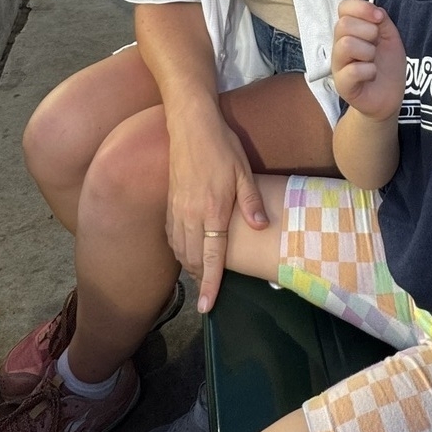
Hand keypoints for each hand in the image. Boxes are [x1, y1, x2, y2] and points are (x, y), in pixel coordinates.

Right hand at [164, 106, 267, 315]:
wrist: (191, 125)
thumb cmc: (222, 146)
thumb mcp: (244, 172)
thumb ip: (252, 203)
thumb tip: (261, 228)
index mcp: (213, 211)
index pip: (211, 257)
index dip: (210, 283)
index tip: (207, 306)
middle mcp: (191, 215)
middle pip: (192, 258)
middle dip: (199, 278)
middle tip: (208, 293)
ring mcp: (177, 209)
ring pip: (179, 248)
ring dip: (188, 265)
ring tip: (199, 274)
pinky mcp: (170, 201)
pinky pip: (171, 234)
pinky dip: (178, 248)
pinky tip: (186, 249)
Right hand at [332, 0, 405, 120]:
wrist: (389, 97)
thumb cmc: (387, 66)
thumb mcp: (390, 38)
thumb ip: (381, 21)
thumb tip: (375, 10)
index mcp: (351, 31)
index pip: (344, 7)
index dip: (362, 8)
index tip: (379, 18)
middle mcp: (340, 45)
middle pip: (343, 24)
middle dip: (368, 31)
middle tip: (376, 45)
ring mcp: (339, 65)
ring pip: (346, 44)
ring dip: (368, 51)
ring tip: (373, 61)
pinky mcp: (342, 84)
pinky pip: (352, 70)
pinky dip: (369, 70)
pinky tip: (372, 74)